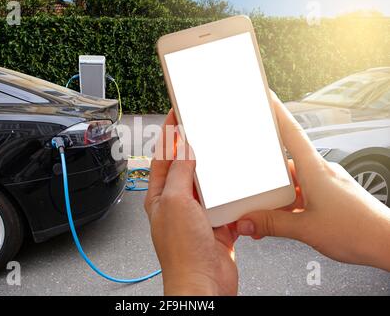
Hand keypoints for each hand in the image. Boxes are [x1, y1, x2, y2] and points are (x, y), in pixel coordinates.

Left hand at [144, 111, 239, 295]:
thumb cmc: (182, 253)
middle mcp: (178, 204)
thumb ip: (181, 173)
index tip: (177, 114)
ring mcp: (199, 214)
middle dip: (195, 148)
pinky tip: (239, 186)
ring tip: (224, 153)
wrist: (204, 284)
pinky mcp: (218, 224)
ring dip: (217, 171)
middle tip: (204, 128)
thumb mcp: (177, 202)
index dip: (169, 134)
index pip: (163, 157)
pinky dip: (233, 194)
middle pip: (187, 167)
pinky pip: (227, 203)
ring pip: (209, 184)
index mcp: (160, 196)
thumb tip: (183, 147)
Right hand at [236, 92, 389, 270]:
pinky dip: (290, 204)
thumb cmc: (358, 230)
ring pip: (293, 182)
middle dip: (266, 176)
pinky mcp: (330, 196)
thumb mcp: (305, 229)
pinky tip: (282, 219)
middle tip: (251, 189)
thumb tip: (247, 221)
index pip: (291, 132)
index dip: (276, 111)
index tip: (265, 96)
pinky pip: (303, 193)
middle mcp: (321, 172)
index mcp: (315, 170)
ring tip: (265, 214)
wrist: (387, 244)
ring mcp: (326, 184)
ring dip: (278, 196)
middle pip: (285, 162)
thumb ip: (271, 224)